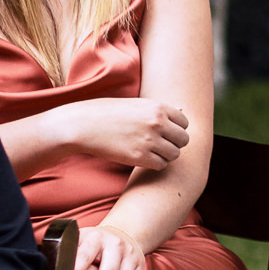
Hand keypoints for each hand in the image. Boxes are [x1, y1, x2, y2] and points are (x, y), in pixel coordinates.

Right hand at [62, 98, 188, 169]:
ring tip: (152, 152)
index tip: (165, 133)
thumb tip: (182, 110)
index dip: (176, 129)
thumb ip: (158, 110)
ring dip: (165, 156)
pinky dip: (155, 164)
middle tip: (160, 145)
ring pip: (174, 154)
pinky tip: (144, 159)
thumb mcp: (137, 104)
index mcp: (159, 107)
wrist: (84, 124)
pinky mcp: (138, 156)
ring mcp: (149, 140)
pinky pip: (161, 165)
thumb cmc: (109, 113)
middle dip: (174, 144)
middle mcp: (158, 123)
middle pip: (183, 139)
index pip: (184, 123)